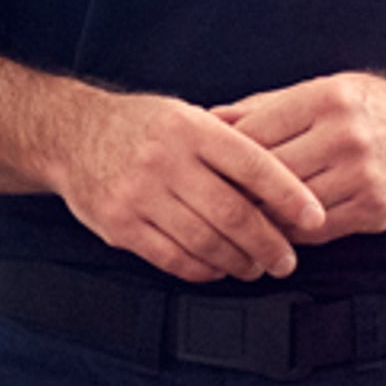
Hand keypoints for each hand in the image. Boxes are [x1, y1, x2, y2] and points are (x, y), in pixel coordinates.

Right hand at [52, 89, 326, 282]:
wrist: (70, 135)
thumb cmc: (139, 126)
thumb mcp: (185, 115)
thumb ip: (228, 142)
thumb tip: (285, 182)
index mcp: (190, 129)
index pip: (253, 164)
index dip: (289, 195)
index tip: (314, 217)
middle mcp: (165, 161)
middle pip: (232, 213)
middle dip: (269, 242)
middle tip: (287, 259)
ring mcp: (139, 195)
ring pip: (204, 241)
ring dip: (238, 261)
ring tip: (255, 266)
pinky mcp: (120, 225)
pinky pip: (171, 258)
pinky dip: (202, 270)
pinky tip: (217, 268)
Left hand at [211, 72, 385, 243]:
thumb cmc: (375, 109)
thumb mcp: (324, 89)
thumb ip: (266, 106)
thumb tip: (212, 118)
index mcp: (327, 98)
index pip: (256, 131)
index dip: (226, 153)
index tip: (209, 165)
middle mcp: (345, 135)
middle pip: (269, 172)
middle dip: (238, 188)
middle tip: (216, 197)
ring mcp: (361, 176)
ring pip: (289, 206)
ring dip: (262, 215)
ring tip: (243, 215)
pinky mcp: (373, 210)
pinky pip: (316, 230)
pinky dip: (292, 231)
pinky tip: (280, 226)